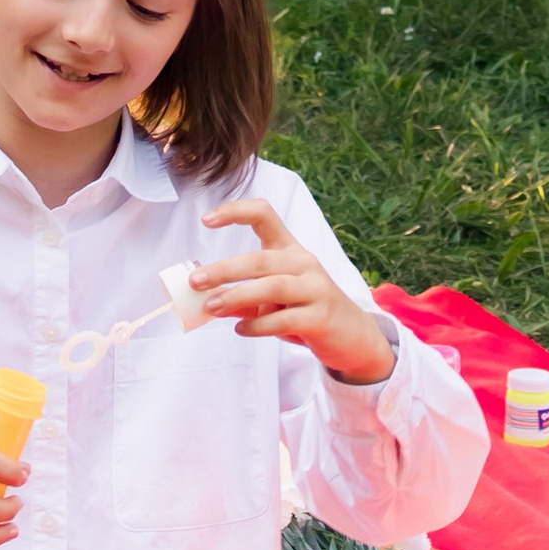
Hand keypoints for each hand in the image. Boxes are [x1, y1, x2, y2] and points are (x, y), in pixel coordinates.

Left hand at [195, 198, 397, 384]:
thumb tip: (206, 300)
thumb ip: (243, 298)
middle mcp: (303, 263)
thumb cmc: (306, 311)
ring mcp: (316, 289)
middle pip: (261, 259)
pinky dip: (258, 325)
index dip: (235, 212)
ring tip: (211, 307)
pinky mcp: (321, 317)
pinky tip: (241, 329)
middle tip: (196, 281)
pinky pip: (284, 319)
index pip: (265, 215)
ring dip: (237, 296)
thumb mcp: (273, 301)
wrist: (352, 337)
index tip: (206, 220)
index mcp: (290, 249)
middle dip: (225, 269)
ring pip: (272, 287)